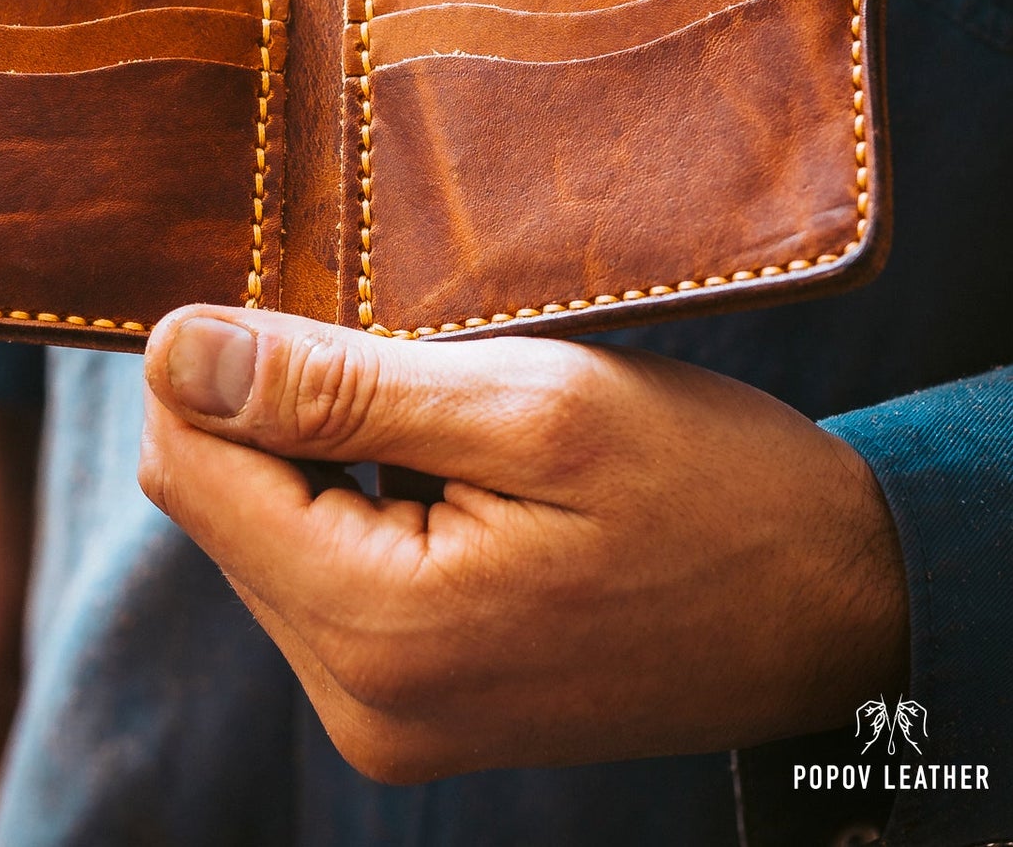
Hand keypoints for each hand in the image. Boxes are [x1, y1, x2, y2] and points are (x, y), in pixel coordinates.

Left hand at [138, 306, 908, 783]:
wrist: (836, 606)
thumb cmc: (709, 490)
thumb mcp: (531, 405)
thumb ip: (335, 387)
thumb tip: (176, 351)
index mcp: (374, 629)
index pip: (191, 469)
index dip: (218, 366)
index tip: (304, 301)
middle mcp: (357, 698)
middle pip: (220, 506)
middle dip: (277, 409)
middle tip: (400, 348)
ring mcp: (384, 711)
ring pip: (267, 534)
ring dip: (322, 449)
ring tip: (442, 409)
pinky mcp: (412, 697)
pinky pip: (325, 572)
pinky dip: (358, 492)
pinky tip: (446, 462)